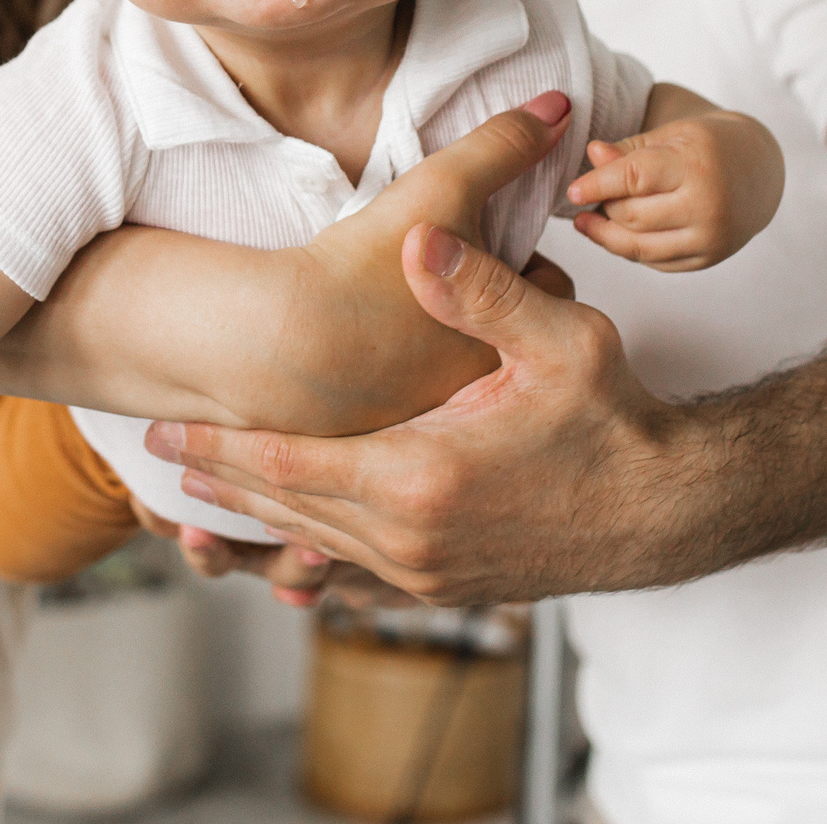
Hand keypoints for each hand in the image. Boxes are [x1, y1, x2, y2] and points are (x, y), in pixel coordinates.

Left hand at [147, 224, 705, 606]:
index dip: (223, 444)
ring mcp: (428, 574)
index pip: (292, 464)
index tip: (165, 426)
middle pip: (287, 510)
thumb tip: (420, 238)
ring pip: (314, 549)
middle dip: (220, 480)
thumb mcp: (560, 340)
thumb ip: (481, 291)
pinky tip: (283, 548)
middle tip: (158, 453)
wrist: (668, 511)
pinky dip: (307, 559)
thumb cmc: (616, 421)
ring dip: (254, 523)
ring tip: (197, 499)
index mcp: (423, 477)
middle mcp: (413, 539)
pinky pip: (354, 578)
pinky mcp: (446, 589)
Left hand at [566, 112, 782, 269]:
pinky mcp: (706, 260)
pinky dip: (629, 248)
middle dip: (603, 207)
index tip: (571, 189)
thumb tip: (592, 155)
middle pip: (633, 215)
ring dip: (606, 235)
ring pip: (639, 247)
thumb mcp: (671, 134)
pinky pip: (654, 262)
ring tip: (586, 221)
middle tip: (585, 196)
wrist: (758, 172)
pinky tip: (615, 233)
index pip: (636, 178)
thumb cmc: (707, 145)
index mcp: (698, 165)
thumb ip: (630, 149)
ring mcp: (710, 240)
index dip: (597, 184)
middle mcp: (708, 207)